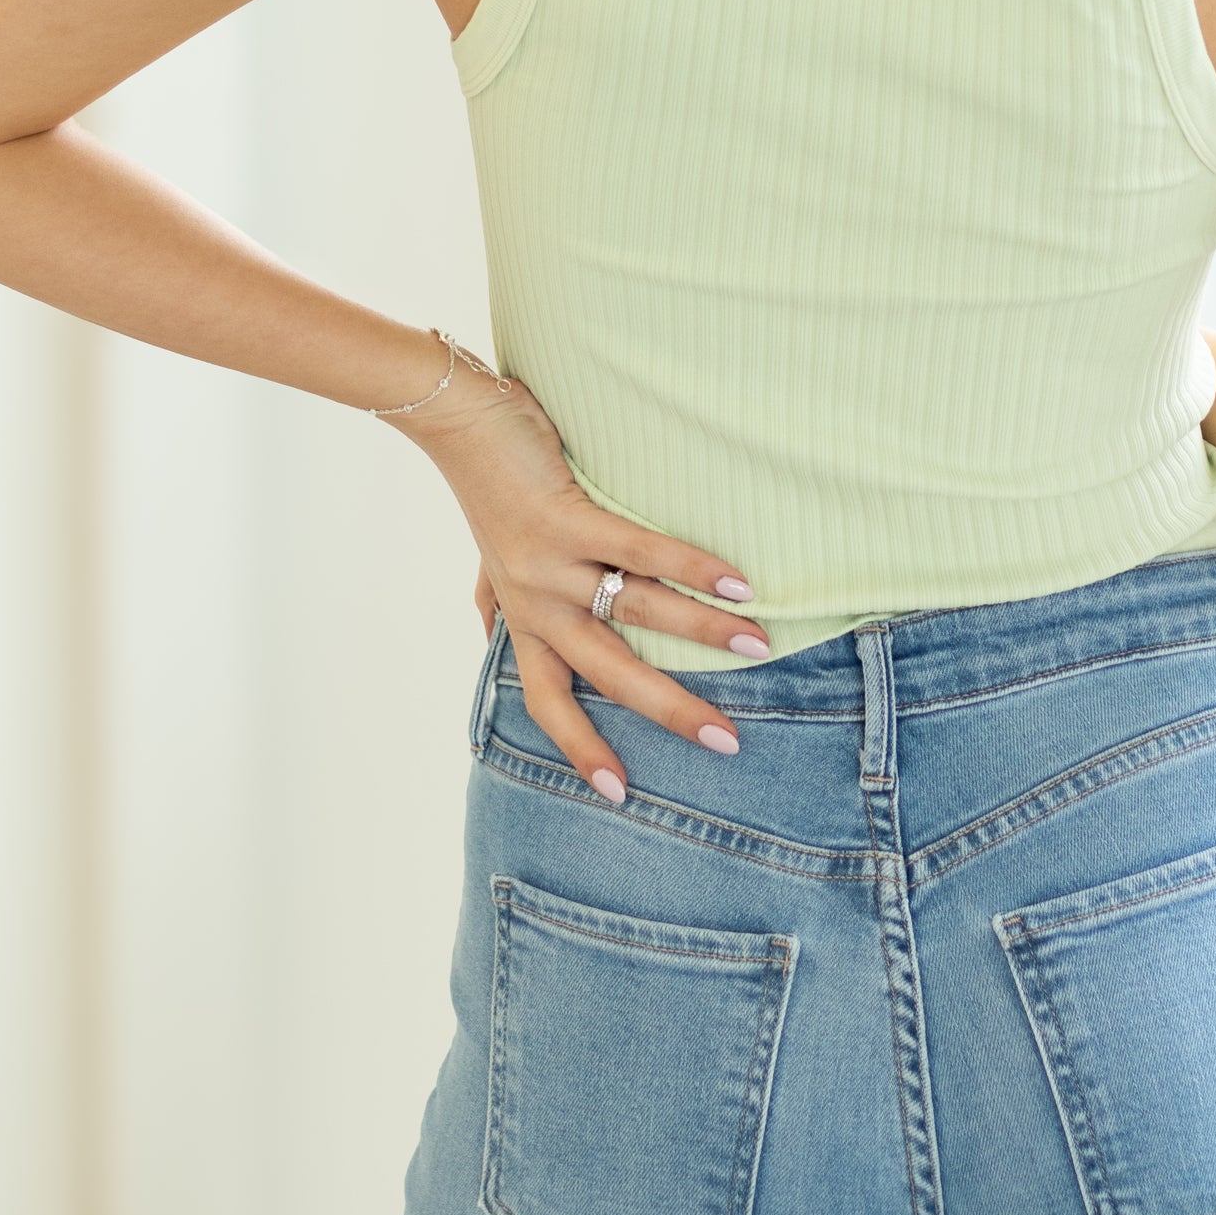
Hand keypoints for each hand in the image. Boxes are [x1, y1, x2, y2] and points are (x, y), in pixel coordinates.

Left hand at [386, 368, 767, 800]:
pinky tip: (737, 580)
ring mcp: (548, 562)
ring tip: (759, 643)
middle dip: (670, 710)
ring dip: (703, 630)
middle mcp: (535, 602)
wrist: (456, 419)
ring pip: (637, 612)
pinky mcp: (563, 517)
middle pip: (608, 673)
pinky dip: (691, 565)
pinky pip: (638, 549)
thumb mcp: (487, 557)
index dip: (582, 747)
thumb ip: (493, 598)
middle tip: (727, 741)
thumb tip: (489, 633)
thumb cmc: (487, 484)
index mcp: (523, 618)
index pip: (549, 700)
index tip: (620, 794)